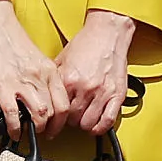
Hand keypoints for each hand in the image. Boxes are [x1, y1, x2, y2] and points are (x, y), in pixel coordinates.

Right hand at [0, 0, 71, 140]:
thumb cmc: (13, 40)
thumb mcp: (37, 58)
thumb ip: (43, 77)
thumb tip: (44, 96)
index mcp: (49, 70)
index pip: (65, 101)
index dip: (63, 119)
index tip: (57, 126)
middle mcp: (39, 77)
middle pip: (56, 111)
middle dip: (52, 128)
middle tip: (46, 134)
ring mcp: (22, 82)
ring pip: (40, 114)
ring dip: (37, 128)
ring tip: (31, 133)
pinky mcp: (3, 86)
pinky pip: (14, 114)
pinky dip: (15, 128)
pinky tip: (14, 132)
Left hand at [56, 9, 136, 134]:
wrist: (108, 32)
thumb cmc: (87, 44)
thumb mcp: (62, 60)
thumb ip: (55, 80)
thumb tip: (45, 96)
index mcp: (69, 79)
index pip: (57, 110)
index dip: (54, 117)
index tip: (54, 119)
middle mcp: (86, 87)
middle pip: (72, 120)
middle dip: (69, 120)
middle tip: (69, 116)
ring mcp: (103, 92)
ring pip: (88, 123)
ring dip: (83, 124)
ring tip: (82, 117)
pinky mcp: (117, 94)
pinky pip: (108, 121)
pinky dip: (101, 128)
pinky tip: (96, 125)